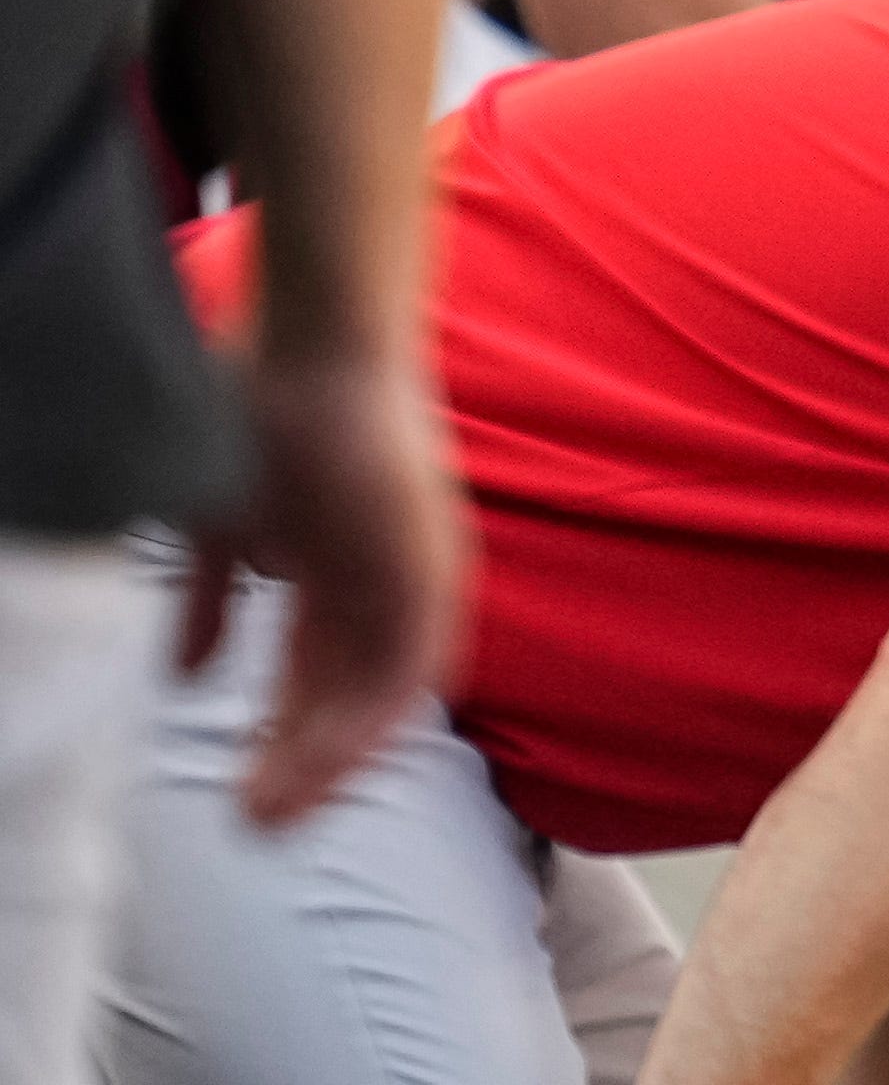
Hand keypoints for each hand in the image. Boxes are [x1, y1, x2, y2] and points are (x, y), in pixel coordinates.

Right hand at [180, 345, 466, 827]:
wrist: (318, 333)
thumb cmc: (266, 409)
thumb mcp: (223, 526)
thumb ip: (210, 599)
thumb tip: (186, 678)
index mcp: (338, 569)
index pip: (318, 673)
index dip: (286, 732)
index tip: (244, 785)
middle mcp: (384, 578)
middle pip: (346, 693)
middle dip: (298, 762)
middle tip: (251, 826)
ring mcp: (413, 570)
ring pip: (379, 693)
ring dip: (326, 758)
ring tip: (267, 816)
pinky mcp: (431, 564)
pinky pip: (411, 660)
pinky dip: (370, 714)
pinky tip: (329, 762)